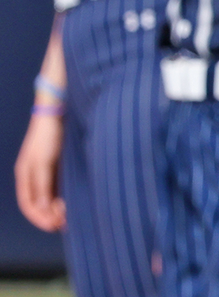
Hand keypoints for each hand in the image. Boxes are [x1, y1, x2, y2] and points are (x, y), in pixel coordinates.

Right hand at [13, 112, 63, 232]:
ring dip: (57, 208)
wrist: (58, 113)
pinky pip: (57, 186)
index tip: (52, 227)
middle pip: (38, 202)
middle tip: (64, 225)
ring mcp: (45, 170)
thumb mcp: (44, 163)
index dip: (38, 217)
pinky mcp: (57, 165)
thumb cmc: (48, 137)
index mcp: (24, 175)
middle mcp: (33, 175)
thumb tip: (42, 209)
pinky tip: (72, 202)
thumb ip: (42, 185)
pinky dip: (63, 196)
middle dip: (49, 215)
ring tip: (70, 218)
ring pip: (49, 196)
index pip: (28, 203)